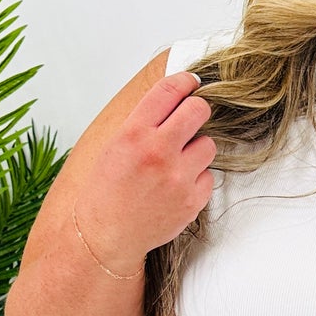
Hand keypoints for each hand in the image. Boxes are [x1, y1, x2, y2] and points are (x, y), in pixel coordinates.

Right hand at [79, 69, 215, 265]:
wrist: (106, 234)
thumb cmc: (107, 189)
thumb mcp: (115, 145)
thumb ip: (144, 121)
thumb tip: (176, 97)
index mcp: (134, 133)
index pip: (169, 91)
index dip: (185, 81)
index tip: (191, 82)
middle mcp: (157, 152)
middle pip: (199, 110)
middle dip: (197, 111)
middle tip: (190, 119)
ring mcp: (178, 178)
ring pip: (208, 144)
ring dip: (197, 149)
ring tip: (177, 162)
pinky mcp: (192, 200)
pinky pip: (208, 176)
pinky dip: (197, 178)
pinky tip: (177, 186)